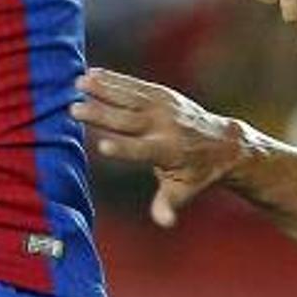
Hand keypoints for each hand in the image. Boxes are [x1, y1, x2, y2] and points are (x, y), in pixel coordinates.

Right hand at [71, 68, 249, 227]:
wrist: (222, 143)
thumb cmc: (197, 173)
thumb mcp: (183, 191)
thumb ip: (167, 205)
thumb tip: (165, 223)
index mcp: (168, 152)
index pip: (142, 150)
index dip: (123, 149)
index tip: (101, 146)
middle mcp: (164, 126)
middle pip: (128, 120)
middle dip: (101, 115)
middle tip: (74, 110)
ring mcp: (163, 107)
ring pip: (129, 97)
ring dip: (103, 88)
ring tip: (78, 83)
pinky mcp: (162, 94)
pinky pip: (135, 86)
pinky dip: (114, 79)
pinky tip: (92, 73)